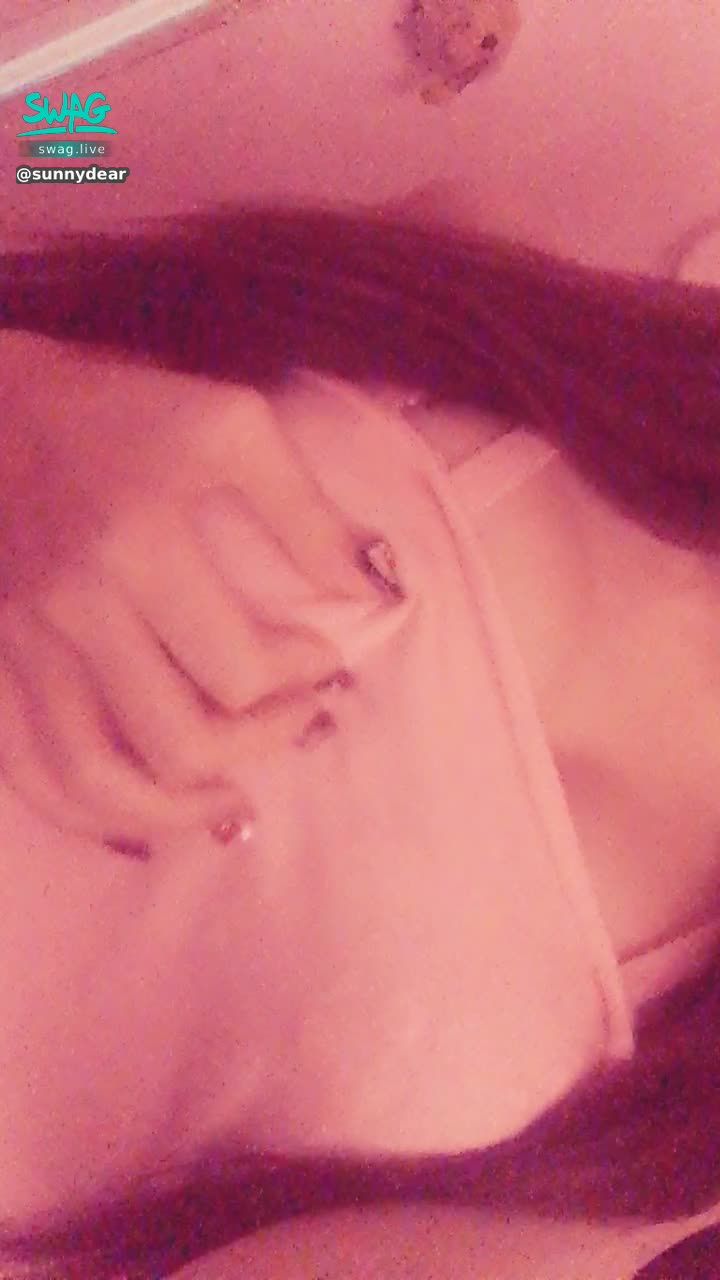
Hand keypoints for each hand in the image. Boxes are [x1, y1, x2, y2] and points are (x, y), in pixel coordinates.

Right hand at [0, 365, 377, 850]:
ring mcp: (26, 648)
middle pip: (179, 740)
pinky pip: (31, 771)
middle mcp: (75, 613)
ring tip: (234, 802)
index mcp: (136, 548)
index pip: (239, 669)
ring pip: (98, 782)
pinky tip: (140, 823)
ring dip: (180, 810)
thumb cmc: (117, 408)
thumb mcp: (227, 425)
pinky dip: (86, 814)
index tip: (326, 659)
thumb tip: (371, 587)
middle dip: (262, 743)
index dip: (302, 677)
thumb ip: (305, 509)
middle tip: (305, 718)